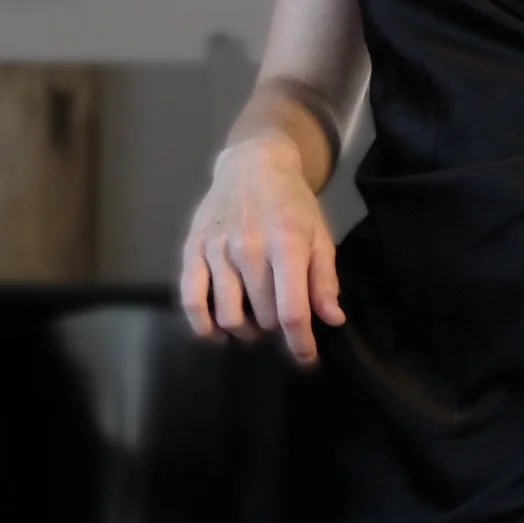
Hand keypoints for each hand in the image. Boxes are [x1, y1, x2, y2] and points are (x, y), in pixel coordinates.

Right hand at [178, 136, 344, 365]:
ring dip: (246, 332)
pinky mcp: (193, 249)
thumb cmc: (292, 203)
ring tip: (255, 325)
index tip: (307, 358)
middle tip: (281, 320)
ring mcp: (217, 249)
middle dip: (277, 329)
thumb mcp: (319, 234)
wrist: (252, 164)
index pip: (292, 311)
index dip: (301, 344)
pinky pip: (191, 300)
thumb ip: (324, 279)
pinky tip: (217, 332)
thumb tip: (332, 320)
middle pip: (263, 317)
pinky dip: (203, 326)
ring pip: (229, 316)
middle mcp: (249, 247)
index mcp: (286, 243)